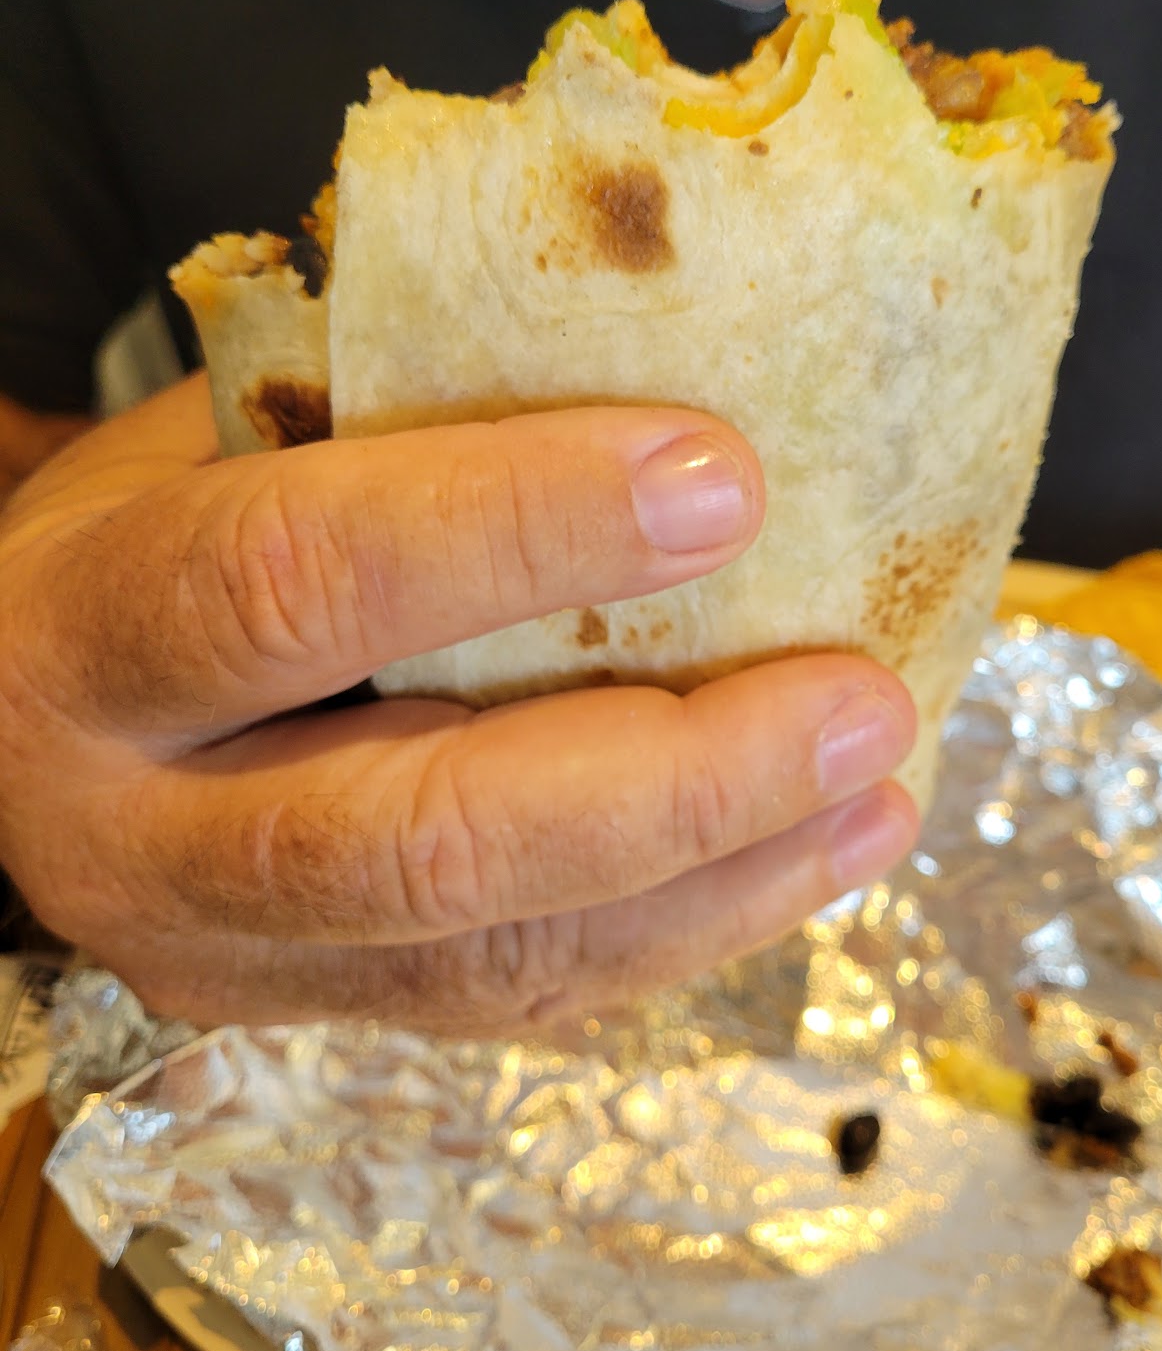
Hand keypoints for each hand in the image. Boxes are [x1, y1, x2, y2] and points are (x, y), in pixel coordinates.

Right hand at [0, 376, 916, 1031]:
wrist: (11, 743)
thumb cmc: (136, 550)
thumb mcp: (204, 446)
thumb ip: (375, 412)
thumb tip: (640, 332)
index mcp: (87, 639)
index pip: (298, 581)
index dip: (511, 526)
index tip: (721, 478)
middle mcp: (144, 837)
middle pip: (423, 841)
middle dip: (669, 778)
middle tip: (855, 699)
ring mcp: (239, 962)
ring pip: (501, 956)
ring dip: (724, 876)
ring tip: (885, 789)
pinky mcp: (331, 1019)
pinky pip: (531, 999)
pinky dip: (694, 930)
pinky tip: (821, 856)